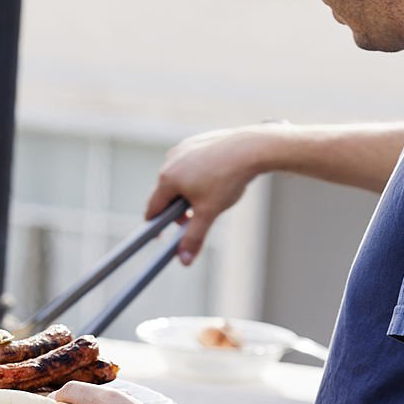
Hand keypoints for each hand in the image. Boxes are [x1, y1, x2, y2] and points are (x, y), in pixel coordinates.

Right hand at [145, 125, 277, 264]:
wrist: (250, 148)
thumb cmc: (227, 178)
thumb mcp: (208, 213)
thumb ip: (193, 237)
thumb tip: (184, 260)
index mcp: (167, 179)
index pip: (152, 208)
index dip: (156, 225)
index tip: (161, 235)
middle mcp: (170, 161)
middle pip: (165, 194)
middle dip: (177, 210)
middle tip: (194, 220)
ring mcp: (183, 149)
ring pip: (178, 178)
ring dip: (186, 193)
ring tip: (207, 200)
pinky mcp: (196, 142)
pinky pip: (189, 164)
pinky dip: (196, 177)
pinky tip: (214, 181)